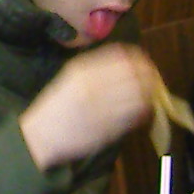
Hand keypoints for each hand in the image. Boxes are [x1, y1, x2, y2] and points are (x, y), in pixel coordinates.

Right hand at [17, 43, 159, 169]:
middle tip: (153, 83)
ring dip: (149, 96)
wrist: (40, 136)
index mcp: (83, 70)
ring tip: (148, 98)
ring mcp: (102, 106)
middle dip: (150, 77)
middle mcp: (94, 85)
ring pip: (140, 95)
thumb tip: (129, 63)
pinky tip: (141, 112)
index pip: (124, 56)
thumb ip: (97, 68)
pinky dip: (143, 112)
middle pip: (136, 74)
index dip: (140, 60)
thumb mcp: (71, 78)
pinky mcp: (108, 127)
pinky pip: (135, 115)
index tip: (145, 65)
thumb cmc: (56, 107)